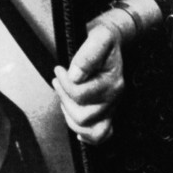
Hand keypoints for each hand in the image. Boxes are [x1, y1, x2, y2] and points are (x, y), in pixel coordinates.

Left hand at [52, 20, 124, 143]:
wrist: (112, 38)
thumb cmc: (104, 38)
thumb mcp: (99, 36)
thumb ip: (88, 54)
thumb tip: (75, 75)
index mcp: (113, 82)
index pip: (82, 96)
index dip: (65, 84)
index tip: (60, 70)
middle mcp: (114, 98)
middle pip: (83, 117)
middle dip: (65, 99)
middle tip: (59, 81)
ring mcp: (111, 106)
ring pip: (88, 129)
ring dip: (70, 115)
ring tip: (64, 97)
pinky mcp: (106, 111)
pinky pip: (101, 135)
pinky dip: (88, 135)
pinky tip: (78, 127)